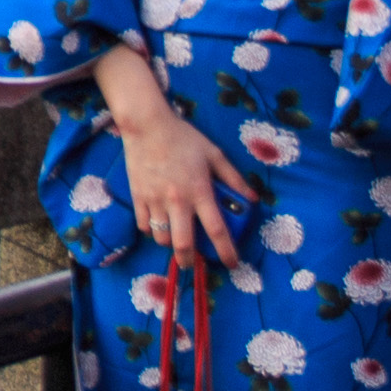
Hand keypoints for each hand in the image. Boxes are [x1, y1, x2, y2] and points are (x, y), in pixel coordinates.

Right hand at [99, 48, 254, 265]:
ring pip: (161, 238)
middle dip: (189, 261)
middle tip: (193, 263)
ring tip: (175, 238)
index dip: (226, 251)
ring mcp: (155, 201)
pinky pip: (144, 225)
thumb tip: (252, 199)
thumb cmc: (184, 138)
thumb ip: (234, 178)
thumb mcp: (214, 154)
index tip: (232, 264)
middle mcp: (178, 201)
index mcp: (200, 192)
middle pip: (184, 244)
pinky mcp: (138, 197)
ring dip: (170, 243)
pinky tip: (158, 223)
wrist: (147, 126)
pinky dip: (152, 230)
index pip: (217, 230)